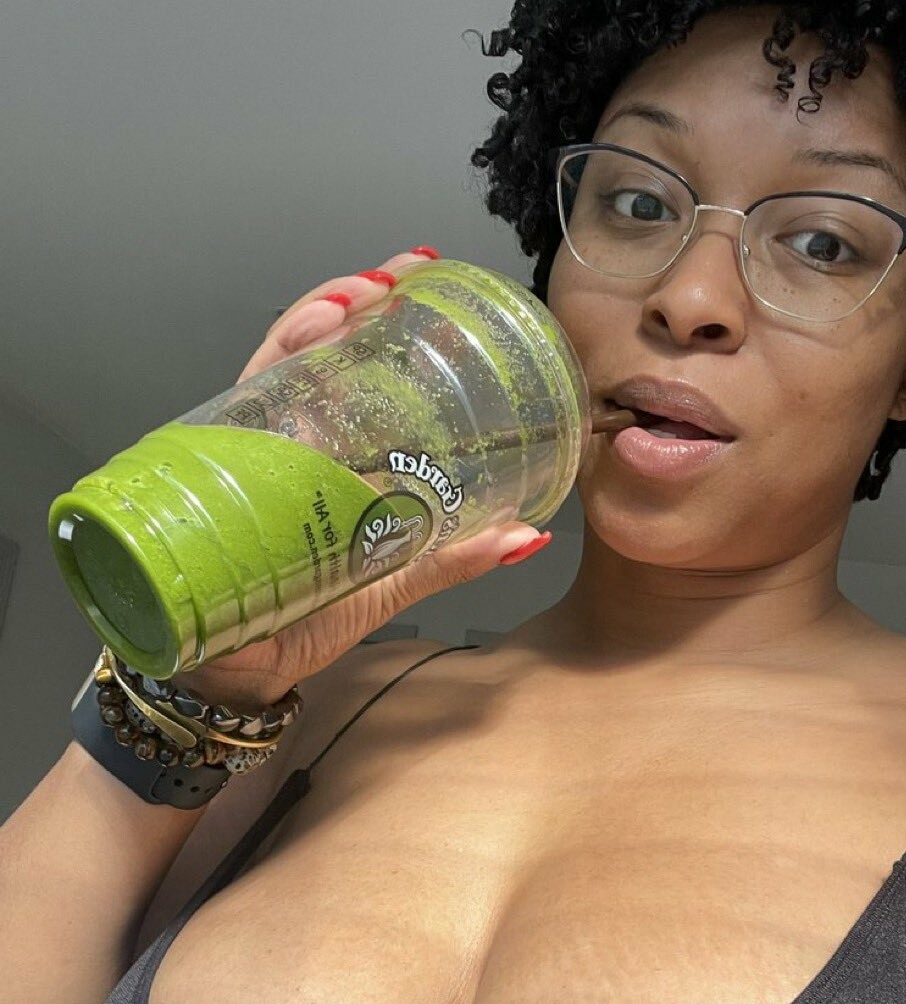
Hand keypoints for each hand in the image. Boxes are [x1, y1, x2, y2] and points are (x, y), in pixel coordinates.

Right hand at [176, 249, 549, 711]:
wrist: (231, 674)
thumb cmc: (299, 621)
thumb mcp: (389, 582)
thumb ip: (452, 558)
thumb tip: (529, 536)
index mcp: (329, 461)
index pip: (352, 372)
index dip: (384, 319)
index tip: (428, 278)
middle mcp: (287, 442)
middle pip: (315, 349)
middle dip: (356, 297)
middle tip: (406, 272)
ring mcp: (251, 449)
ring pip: (280, 360)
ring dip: (323, 315)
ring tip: (366, 294)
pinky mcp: (220, 464)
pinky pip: (243, 396)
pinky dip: (279, 358)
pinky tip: (318, 333)